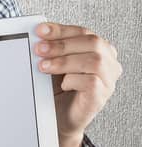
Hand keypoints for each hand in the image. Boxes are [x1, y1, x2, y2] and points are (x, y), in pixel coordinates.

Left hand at [35, 21, 120, 137]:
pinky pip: (92, 82)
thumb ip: (52, 47)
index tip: (40, 31)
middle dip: (62, 44)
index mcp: (99, 49)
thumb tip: (39, 34)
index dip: (61, 30)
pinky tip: (62, 84)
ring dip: (64, 61)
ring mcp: (108, 80)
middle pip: (92, 43)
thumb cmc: (57, 87)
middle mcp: (108, 63)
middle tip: (39, 49)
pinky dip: (72, 80)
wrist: (58, 116)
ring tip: (44, 67)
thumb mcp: (53, 61)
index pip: (84, 32)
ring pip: (95, 61)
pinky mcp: (102, 96)